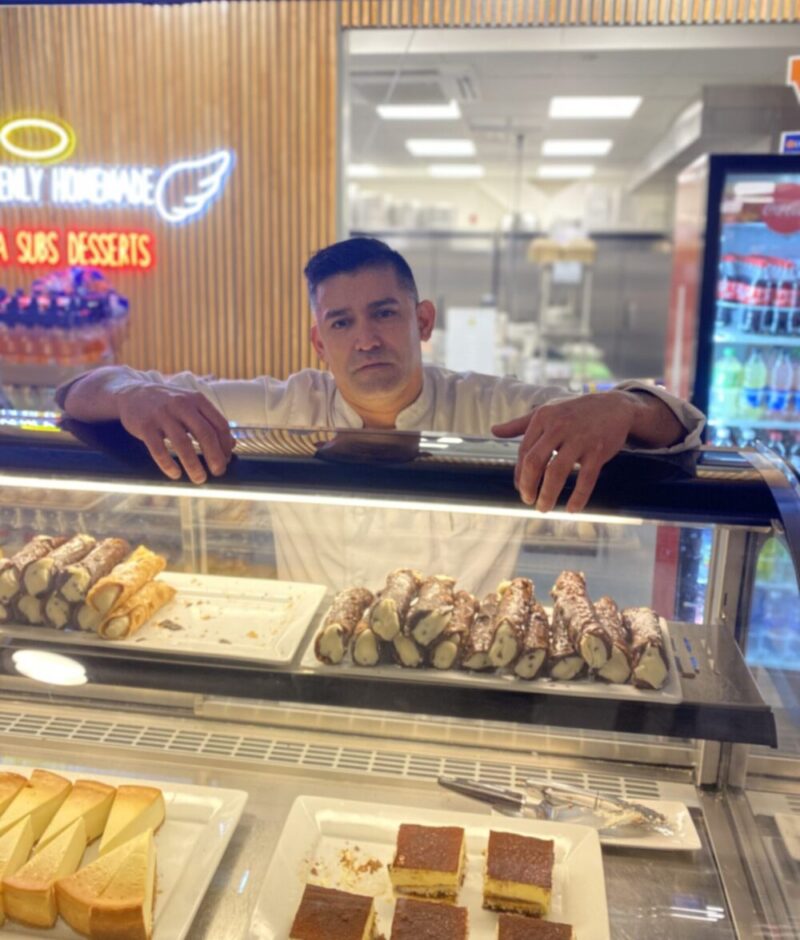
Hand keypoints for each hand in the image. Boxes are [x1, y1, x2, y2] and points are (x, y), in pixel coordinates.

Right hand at [116, 384, 234, 483]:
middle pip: (205, 434)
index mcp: (197, 400)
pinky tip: (176, 474)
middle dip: (214, 456)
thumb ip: (211, 422)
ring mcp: (162, 414)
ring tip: (199, 478)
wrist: (131, 393)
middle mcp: (181, 405)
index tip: (227, 460)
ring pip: (183, 443)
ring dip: (193, 465)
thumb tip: (233, 445)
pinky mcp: (145, 425)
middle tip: (218, 472)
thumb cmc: (168, 403)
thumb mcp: (191, 405)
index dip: (226, 444)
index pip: (219, 424)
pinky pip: (158, 449)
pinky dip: (168, 464)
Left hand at [492, 392, 638, 512]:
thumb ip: (519, 424)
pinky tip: (572, 509)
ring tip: (543, 508)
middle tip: (528, 500)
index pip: (524, 451)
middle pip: (535, 462)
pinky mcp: (598, 450)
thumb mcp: (546, 412)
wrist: (615, 406)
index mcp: (542, 418)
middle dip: (528, 486)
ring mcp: (579, 438)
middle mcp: (559, 426)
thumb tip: (493, 430)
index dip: (519, 473)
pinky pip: (586, 479)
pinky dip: (578, 497)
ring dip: (548, 494)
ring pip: (557, 472)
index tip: (520, 488)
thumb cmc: (574, 411)